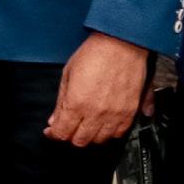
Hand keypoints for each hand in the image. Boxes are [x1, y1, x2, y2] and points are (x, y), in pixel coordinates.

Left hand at [44, 32, 148, 146]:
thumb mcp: (68, 74)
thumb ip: (61, 101)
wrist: (122, 43)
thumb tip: (55, 119)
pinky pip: (119, 133)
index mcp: (76, 103)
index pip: (62, 133)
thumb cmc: (95, 53)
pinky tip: (104, 122)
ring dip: (91, 135)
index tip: (52, 131)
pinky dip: (110, 131)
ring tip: (87, 124)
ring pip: (100, 140)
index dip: (54, 134)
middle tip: (69, 126)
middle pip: (80, 140)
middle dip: (71, 135)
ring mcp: (114, 114)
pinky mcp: (130, 112)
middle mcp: (96, 113)